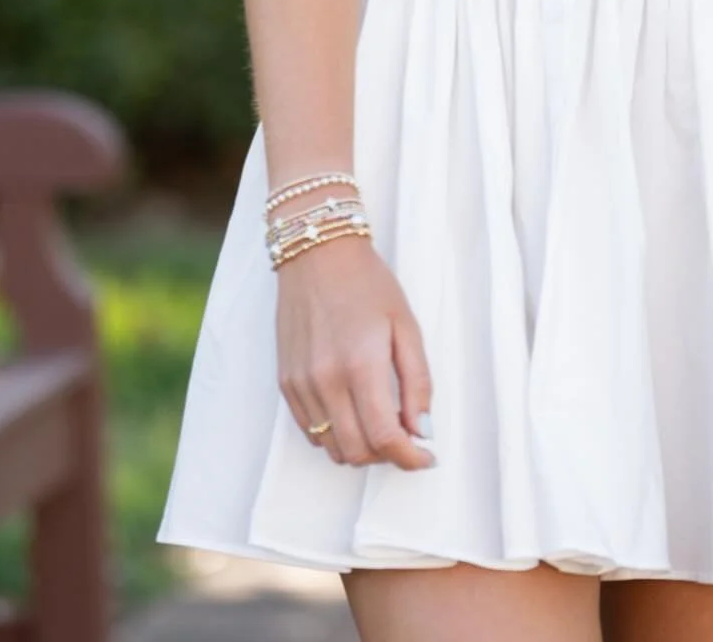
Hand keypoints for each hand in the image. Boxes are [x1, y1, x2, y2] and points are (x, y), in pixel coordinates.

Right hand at [275, 234, 436, 469]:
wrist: (317, 254)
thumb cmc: (369, 284)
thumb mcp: (406, 325)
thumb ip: (417, 381)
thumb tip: (422, 431)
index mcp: (361, 364)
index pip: (385, 437)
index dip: (410, 458)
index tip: (426, 457)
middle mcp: (326, 381)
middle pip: (358, 450)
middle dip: (388, 455)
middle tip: (407, 437)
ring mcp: (301, 384)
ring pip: (332, 448)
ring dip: (361, 448)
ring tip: (381, 423)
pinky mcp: (286, 383)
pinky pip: (311, 431)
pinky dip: (335, 434)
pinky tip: (353, 411)